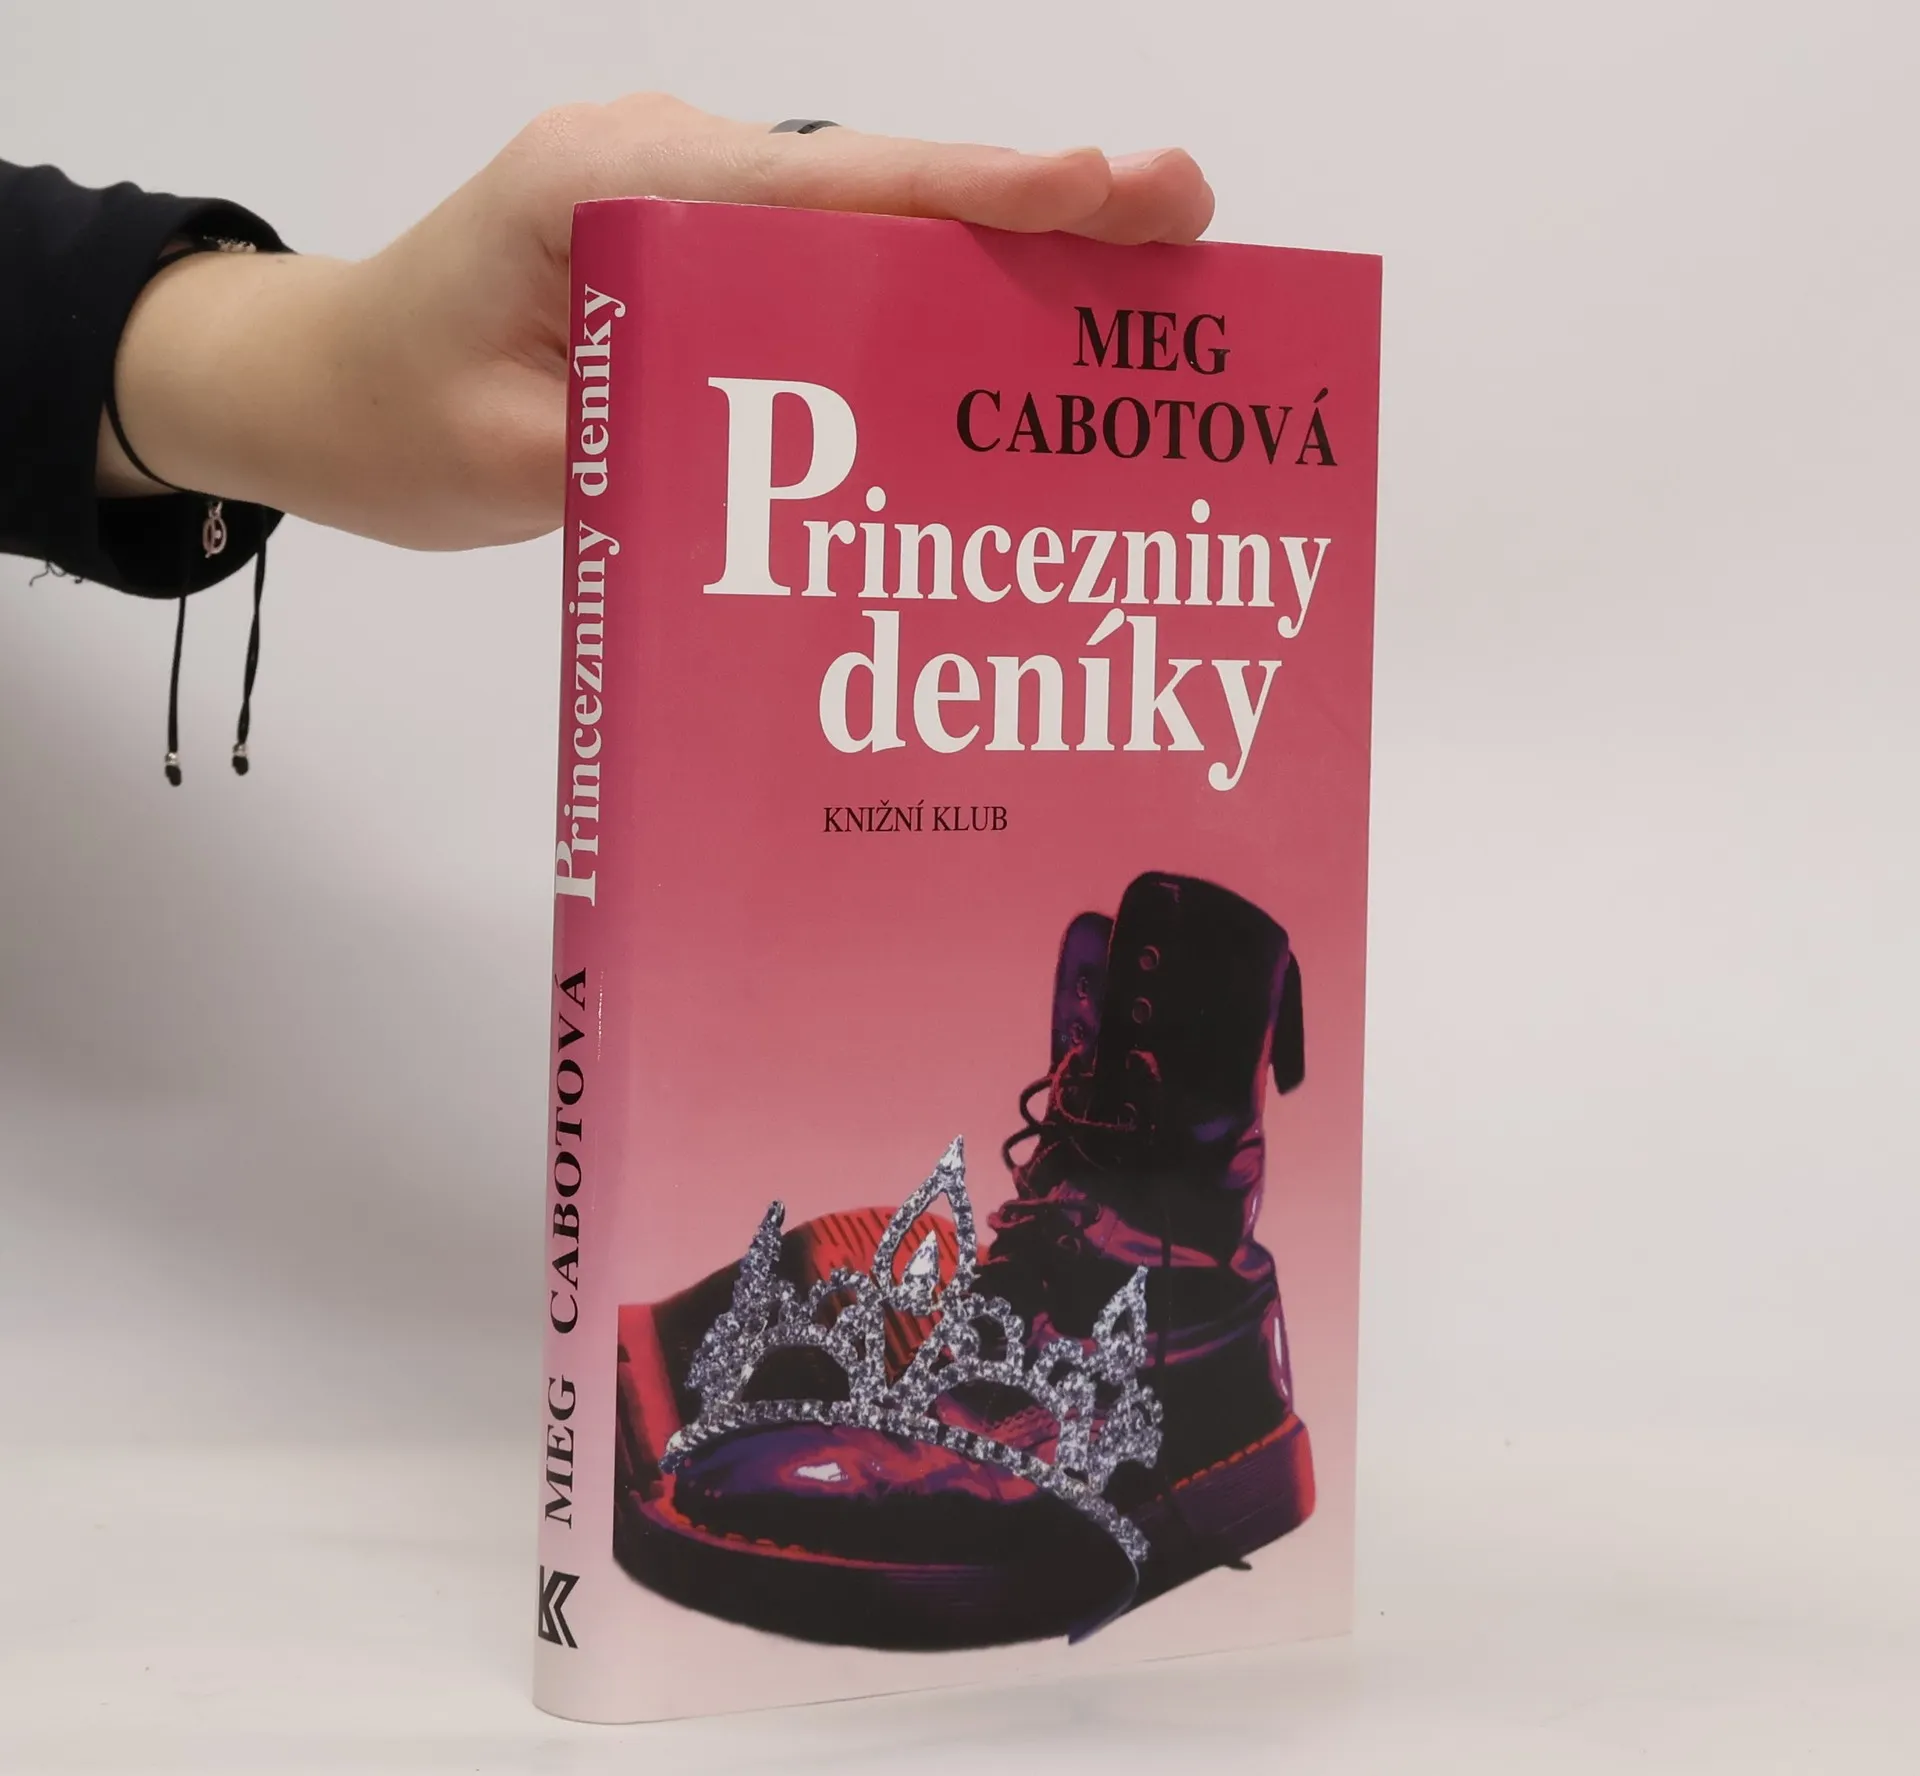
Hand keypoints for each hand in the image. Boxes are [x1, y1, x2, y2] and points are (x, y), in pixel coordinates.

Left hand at [102, 96, 1214, 549]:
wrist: (317, 387)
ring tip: (1134, 288)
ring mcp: (688, 205)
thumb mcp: (512, 460)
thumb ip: (656, 454)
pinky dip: (923, 297)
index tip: (1120, 190)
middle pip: (883, 184)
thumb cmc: (391, 417)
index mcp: (617, 183)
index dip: (990, 194)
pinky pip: (827, 267)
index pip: (838, 184)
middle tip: (1185, 227)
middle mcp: (669, 165)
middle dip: (1039, 207)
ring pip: (871, 223)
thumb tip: (830, 483)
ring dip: (998, 254)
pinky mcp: (695, 258)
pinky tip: (1005, 344)